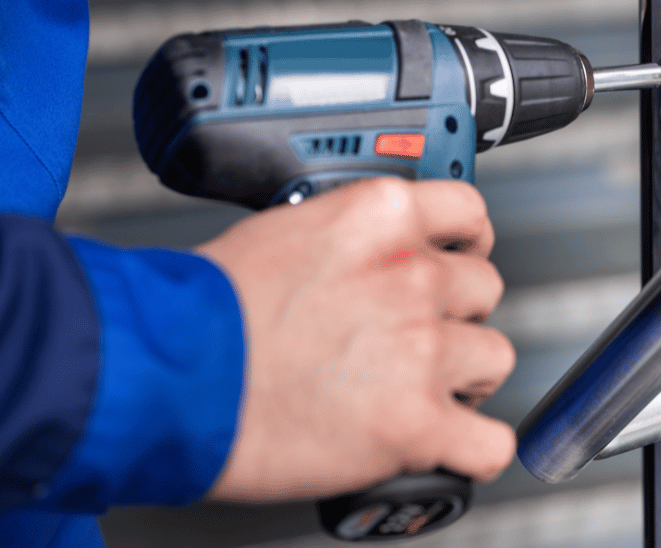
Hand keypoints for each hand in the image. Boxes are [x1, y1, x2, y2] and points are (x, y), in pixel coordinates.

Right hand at [199, 177, 515, 501]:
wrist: (166, 374)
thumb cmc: (204, 310)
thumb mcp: (286, 233)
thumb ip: (352, 241)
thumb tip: (374, 257)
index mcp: (382, 217)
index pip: (468, 213)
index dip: (464, 244)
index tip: (456, 260)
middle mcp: (412, 274)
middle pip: (482, 289)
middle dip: (453, 314)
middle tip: (413, 336)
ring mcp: (422, 348)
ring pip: (493, 357)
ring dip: (462, 376)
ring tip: (416, 390)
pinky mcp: (416, 422)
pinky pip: (489, 441)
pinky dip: (472, 448)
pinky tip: (448, 444)